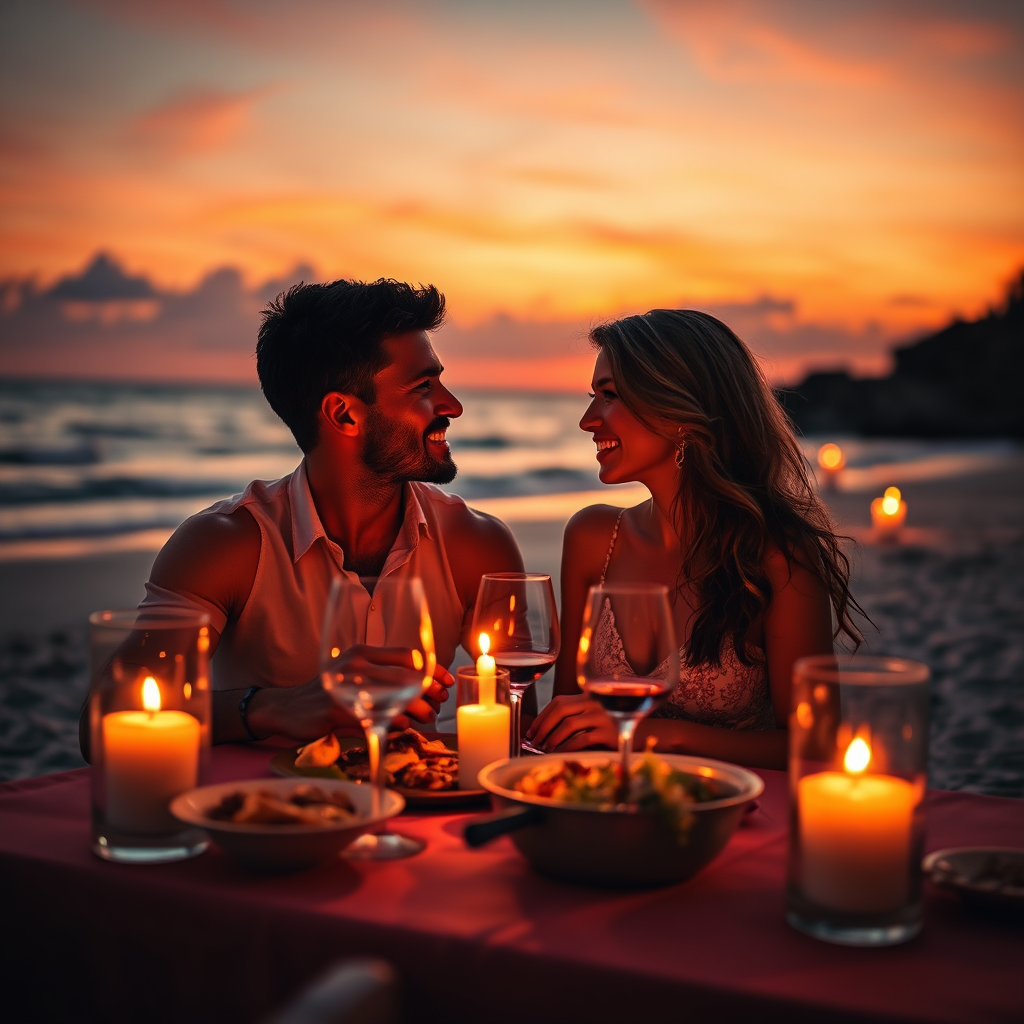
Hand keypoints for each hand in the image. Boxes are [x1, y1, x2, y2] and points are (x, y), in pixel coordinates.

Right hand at [251, 647, 453, 741]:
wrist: (285, 707)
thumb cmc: (329, 692)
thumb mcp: (355, 674)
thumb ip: (382, 675)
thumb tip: (425, 689)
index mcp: (362, 653)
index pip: (406, 656)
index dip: (432, 669)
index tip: (448, 682)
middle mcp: (354, 665)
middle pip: (403, 677)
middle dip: (429, 691)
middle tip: (440, 703)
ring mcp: (343, 688)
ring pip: (391, 697)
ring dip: (416, 709)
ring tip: (427, 717)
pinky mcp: (334, 710)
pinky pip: (370, 717)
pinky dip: (392, 722)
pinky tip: (404, 726)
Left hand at [526, 692, 617, 751]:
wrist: (638, 734)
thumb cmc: (607, 729)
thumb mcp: (589, 718)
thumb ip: (571, 717)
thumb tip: (540, 732)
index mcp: (586, 696)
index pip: (558, 702)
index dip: (542, 717)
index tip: (531, 732)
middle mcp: (594, 702)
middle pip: (561, 710)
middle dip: (544, 727)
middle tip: (535, 742)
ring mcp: (602, 716)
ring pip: (569, 725)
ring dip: (554, 738)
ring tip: (546, 749)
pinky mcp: (609, 732)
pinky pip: (582, 739)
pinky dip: (568, 747)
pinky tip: (560, 754)